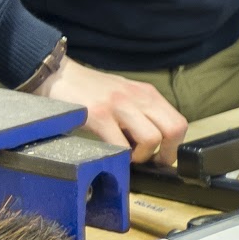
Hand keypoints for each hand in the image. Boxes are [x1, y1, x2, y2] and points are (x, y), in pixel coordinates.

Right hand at [36, 56, 187, 164]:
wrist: (59, 76)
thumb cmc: (92, 92)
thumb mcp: (125, 97)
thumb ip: (140, 115)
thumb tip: (154, 147)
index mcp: (148, 94)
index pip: (179, 123)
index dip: (173, 147)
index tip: (160, 158)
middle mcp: (139, 97)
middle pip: (174, 129)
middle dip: (165, 154)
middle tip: (148, 163)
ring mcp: (120, 105)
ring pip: (151, 138)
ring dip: (141, 157)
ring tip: (126, 157)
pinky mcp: (99, 115)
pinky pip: (120, 145)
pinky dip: (119, 157)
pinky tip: (109, 153)